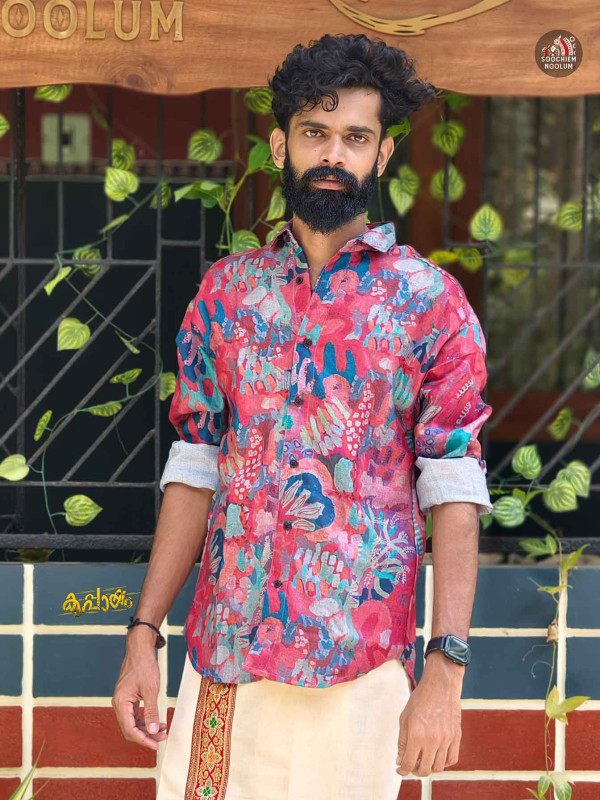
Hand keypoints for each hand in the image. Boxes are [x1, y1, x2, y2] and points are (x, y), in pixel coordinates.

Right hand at [112, 633, 167, 750]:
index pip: (130, 729)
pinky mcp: (128, 699)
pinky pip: (135, 715)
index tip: (156, 745)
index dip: (143, 739)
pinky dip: (146, 720)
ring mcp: (123, 702)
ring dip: (147, 728)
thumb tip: (154, 731)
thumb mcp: (151, 690)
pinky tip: (158, 722)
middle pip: (130, 728)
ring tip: (164, 730)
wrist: (140, 649)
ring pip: (133, 723)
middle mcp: (119, 704)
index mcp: (121, 703)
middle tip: (163, 738)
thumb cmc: (145, 666)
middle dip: (147, 735)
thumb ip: (151, 711)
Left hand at [396, 655, 462, 776]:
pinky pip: (452, 759)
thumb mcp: (404, 718)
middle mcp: (432, 740)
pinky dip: (444, 762)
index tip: (400, 769)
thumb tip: (400, 761)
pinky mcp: (456, 737)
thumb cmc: (420, 700)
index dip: (402, 770)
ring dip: (430, 767)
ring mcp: (446, 740)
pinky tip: (437, 755)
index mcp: (416, 735)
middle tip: (412, 765)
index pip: (409, 764)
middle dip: (415, 771)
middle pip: (424, 770)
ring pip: (439, 767)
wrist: (440, 685)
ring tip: (424, 759)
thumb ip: (402, 742)